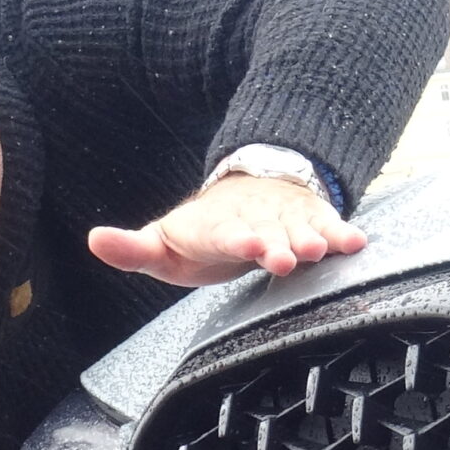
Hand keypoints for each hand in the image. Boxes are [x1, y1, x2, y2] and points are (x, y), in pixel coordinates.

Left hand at [87, 173, 366, 284]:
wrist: (247, 193)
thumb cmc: (202, 234)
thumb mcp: (164, 243)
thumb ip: (133, 248)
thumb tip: (94, 240)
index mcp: (214, 226)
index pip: (225, 233)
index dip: (237, 238)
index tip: (250, 246)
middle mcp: (252, 219)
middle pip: (267, 231)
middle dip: (277, 243)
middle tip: (286, 257)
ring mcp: (284, 218)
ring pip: (298, 228)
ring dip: (311, 238)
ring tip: (320, 249)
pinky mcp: (310, 220)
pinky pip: (328, 226)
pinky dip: (341, 233)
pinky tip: (356, 243)